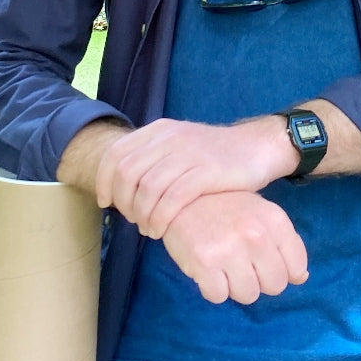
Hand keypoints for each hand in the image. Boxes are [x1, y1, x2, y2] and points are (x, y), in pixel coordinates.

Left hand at [96, 116, 291, 238]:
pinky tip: (161, 229)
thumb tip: (120, 184)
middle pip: (126, 173)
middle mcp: (169, 138)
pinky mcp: (206, 172)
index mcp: (159, 130)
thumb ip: (152, 158)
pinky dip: (160, 218)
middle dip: (123, 202)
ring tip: (148, 228)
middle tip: (131, 220)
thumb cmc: (214, 155)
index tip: (105, 202)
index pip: (116, 154)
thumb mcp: (179, 145)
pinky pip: (171, 199)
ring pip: (146, 189)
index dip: (104, 181)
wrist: (256, 148)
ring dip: (141, 215)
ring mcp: (188, 154)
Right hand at [161, 191, 308, 304]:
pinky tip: (206, 268)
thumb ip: (283, 243)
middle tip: (240, 263)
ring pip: (248, 295)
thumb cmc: (223, 206)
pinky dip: (211, 289)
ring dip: (234, 286)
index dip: (280, 271)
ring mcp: (230, 249)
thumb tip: (301, 278)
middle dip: (258, 280)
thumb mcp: (259, 213)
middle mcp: (256, 235)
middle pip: (274, 286)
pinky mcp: (204, 263)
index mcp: (274, 220)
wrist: (179, 195)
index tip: (262, 261)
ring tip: (222, 264)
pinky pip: (218, 297)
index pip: (296, 267)